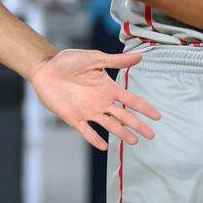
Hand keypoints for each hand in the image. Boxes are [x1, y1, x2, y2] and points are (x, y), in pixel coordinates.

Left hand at [29, 49, 161, 150]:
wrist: (45, 68)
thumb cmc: (68, 61)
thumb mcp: (94, 58)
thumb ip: (116, 60)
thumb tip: (140, 55)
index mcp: (108, 88)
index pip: (131, 100)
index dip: (144, 108)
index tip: (158, 116)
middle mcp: (101, 102)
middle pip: (124, 116)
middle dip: (138, 125)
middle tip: (151, 136)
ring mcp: (88, 111)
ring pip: (109, 125)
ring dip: (121, 133)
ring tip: (133, 142)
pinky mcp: (74, 117)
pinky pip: (87, 131)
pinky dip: (95, 139)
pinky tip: (104, 147)